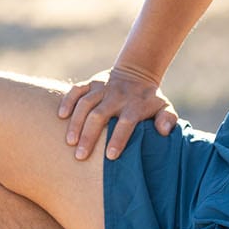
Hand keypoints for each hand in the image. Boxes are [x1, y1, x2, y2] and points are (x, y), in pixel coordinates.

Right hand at [57, 68, 178, 160]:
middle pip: (100, 115)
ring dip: (76, 123)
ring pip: (85, 104)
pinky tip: (61, 116)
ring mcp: (102, 87)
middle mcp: (117, 96)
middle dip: (89, 136)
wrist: (137, 72)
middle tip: (81, 156)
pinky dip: (67, 101)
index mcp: (135, 105)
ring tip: (69, 142)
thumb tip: (163, 131)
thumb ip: (167, 119)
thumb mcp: (164, 107)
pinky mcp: (91, 82)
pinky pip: (76, 90)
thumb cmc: (149, 100)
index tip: (110, 156)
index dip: (118, 139)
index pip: (126, 123)